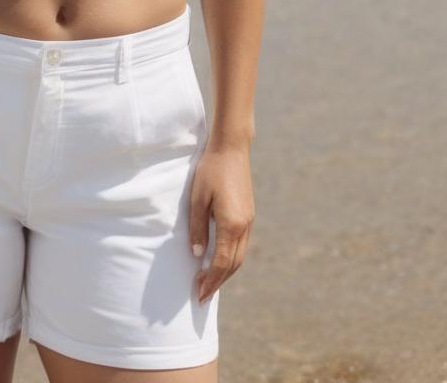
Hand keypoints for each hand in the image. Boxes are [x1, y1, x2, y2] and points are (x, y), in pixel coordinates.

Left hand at [188, 145, 253, 303]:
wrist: (231, 149)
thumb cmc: (210, 171)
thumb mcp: (197, 199)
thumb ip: (197, 228)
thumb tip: (198, 255)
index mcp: (231, 225)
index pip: (220, 263)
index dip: (209, 281)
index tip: (199, 294)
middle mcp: (244, 227)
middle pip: (233, 264)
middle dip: (218, 282)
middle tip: (202, 296)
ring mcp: (249, 221)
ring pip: (239, 256)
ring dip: (226, 272)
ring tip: (210, 283)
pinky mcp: (248, 215)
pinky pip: (241, 245)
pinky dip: (231, 259)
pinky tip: (221, 260)